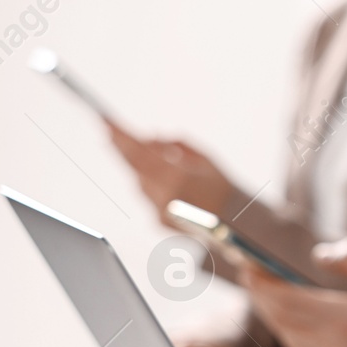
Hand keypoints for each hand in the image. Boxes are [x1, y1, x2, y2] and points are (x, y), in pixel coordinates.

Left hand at [106, 122, 232, 218]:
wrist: (237, 223)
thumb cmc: (223, 188)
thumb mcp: (205, 158)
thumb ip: (175, 144)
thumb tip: (150, 136)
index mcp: (179, 178)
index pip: (141, 153)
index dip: (122, 137)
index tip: (109, 123)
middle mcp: (166, 196)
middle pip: (133, 167)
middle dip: (120, 148)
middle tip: (109, 131)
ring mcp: (161, 211)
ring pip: (138, 181)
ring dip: (136, 166)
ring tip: (131, 150)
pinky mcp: (160, 222)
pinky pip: (146, 195)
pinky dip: (148, 182)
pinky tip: (153, 174)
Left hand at [241, 237, 346, 346]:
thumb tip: (317, 254)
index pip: (286, 302)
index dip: (261, 282)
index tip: (249, 262)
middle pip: (281, 323)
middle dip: (262, 297)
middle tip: (252, 273)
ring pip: (291, 341)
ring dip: (276, 316)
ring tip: (270, 292)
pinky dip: (295, 334)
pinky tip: (298, 318)